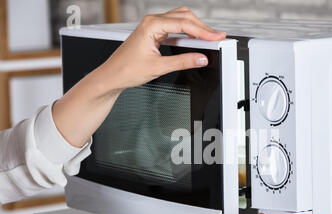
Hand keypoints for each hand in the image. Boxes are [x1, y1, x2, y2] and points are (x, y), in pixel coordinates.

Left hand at [100, 6, 225, 90]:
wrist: (112, 76)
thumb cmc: (126, 70)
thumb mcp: (158, 67)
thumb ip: (182, 62)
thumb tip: (201, 58)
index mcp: (151, 25)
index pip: (184, 24)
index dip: (203, 31)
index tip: (216, 37)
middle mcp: (152, 22)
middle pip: (185, 17)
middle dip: (202, 27)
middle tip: (217, 37)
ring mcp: (153, 27)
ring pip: (181, 20)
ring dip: (196, 28)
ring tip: (209, 38)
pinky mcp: (155, 34)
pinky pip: (175, 28)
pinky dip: (187, 33)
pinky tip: (195, 41)